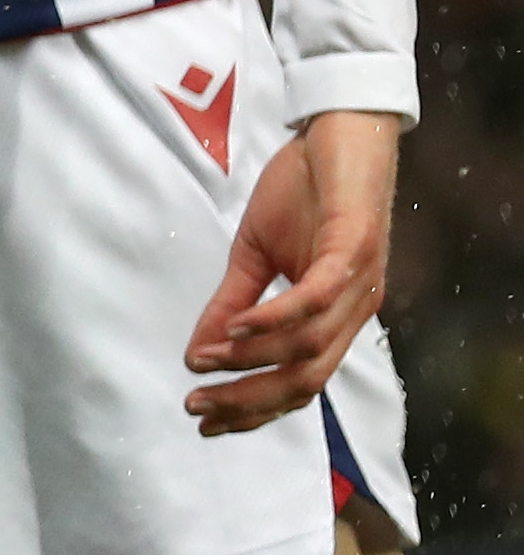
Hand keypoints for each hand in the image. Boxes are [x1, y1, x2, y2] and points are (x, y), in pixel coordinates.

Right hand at [186, 108, 398, 434]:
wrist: (341, 133)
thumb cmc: (305, 190)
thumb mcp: (257, 252)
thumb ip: (233, 303)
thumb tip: (197, 350)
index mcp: (336, 317)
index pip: (299, 384)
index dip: (253, 408)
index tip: (206, 420)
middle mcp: (354, 312)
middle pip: (305, 381)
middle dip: (247, 401)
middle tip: (197, 407)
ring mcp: (357, 285)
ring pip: (308, 347)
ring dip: (250, 361)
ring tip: (203, 362)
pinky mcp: (352, 251)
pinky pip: (313, 299)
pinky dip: (272, 318)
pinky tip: (233, 326)